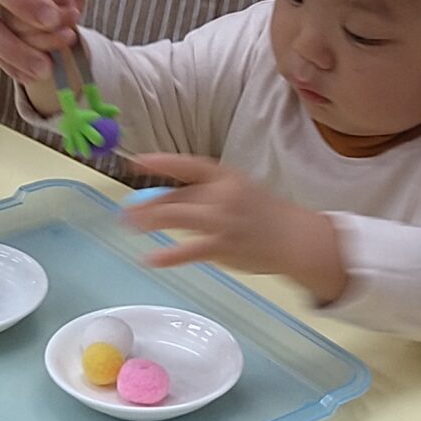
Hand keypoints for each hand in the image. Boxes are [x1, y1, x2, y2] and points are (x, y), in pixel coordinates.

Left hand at [124, 154, 348, 301]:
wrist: (295, 238)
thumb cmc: (264, 215)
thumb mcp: (238, 192)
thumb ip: (206, 196)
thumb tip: (167, 203)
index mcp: (226, 177)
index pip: (188, 166)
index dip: (161, 162)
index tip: (136, 162)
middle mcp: (222, 195)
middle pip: (176, 196)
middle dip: (147, 204)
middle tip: (125, 210)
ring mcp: (223, 221)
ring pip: (177, 218)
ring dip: (149, 222)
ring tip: (129, 225)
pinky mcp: (224, 246)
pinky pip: (189, 250)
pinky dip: (168, 255)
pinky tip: (151, 258)